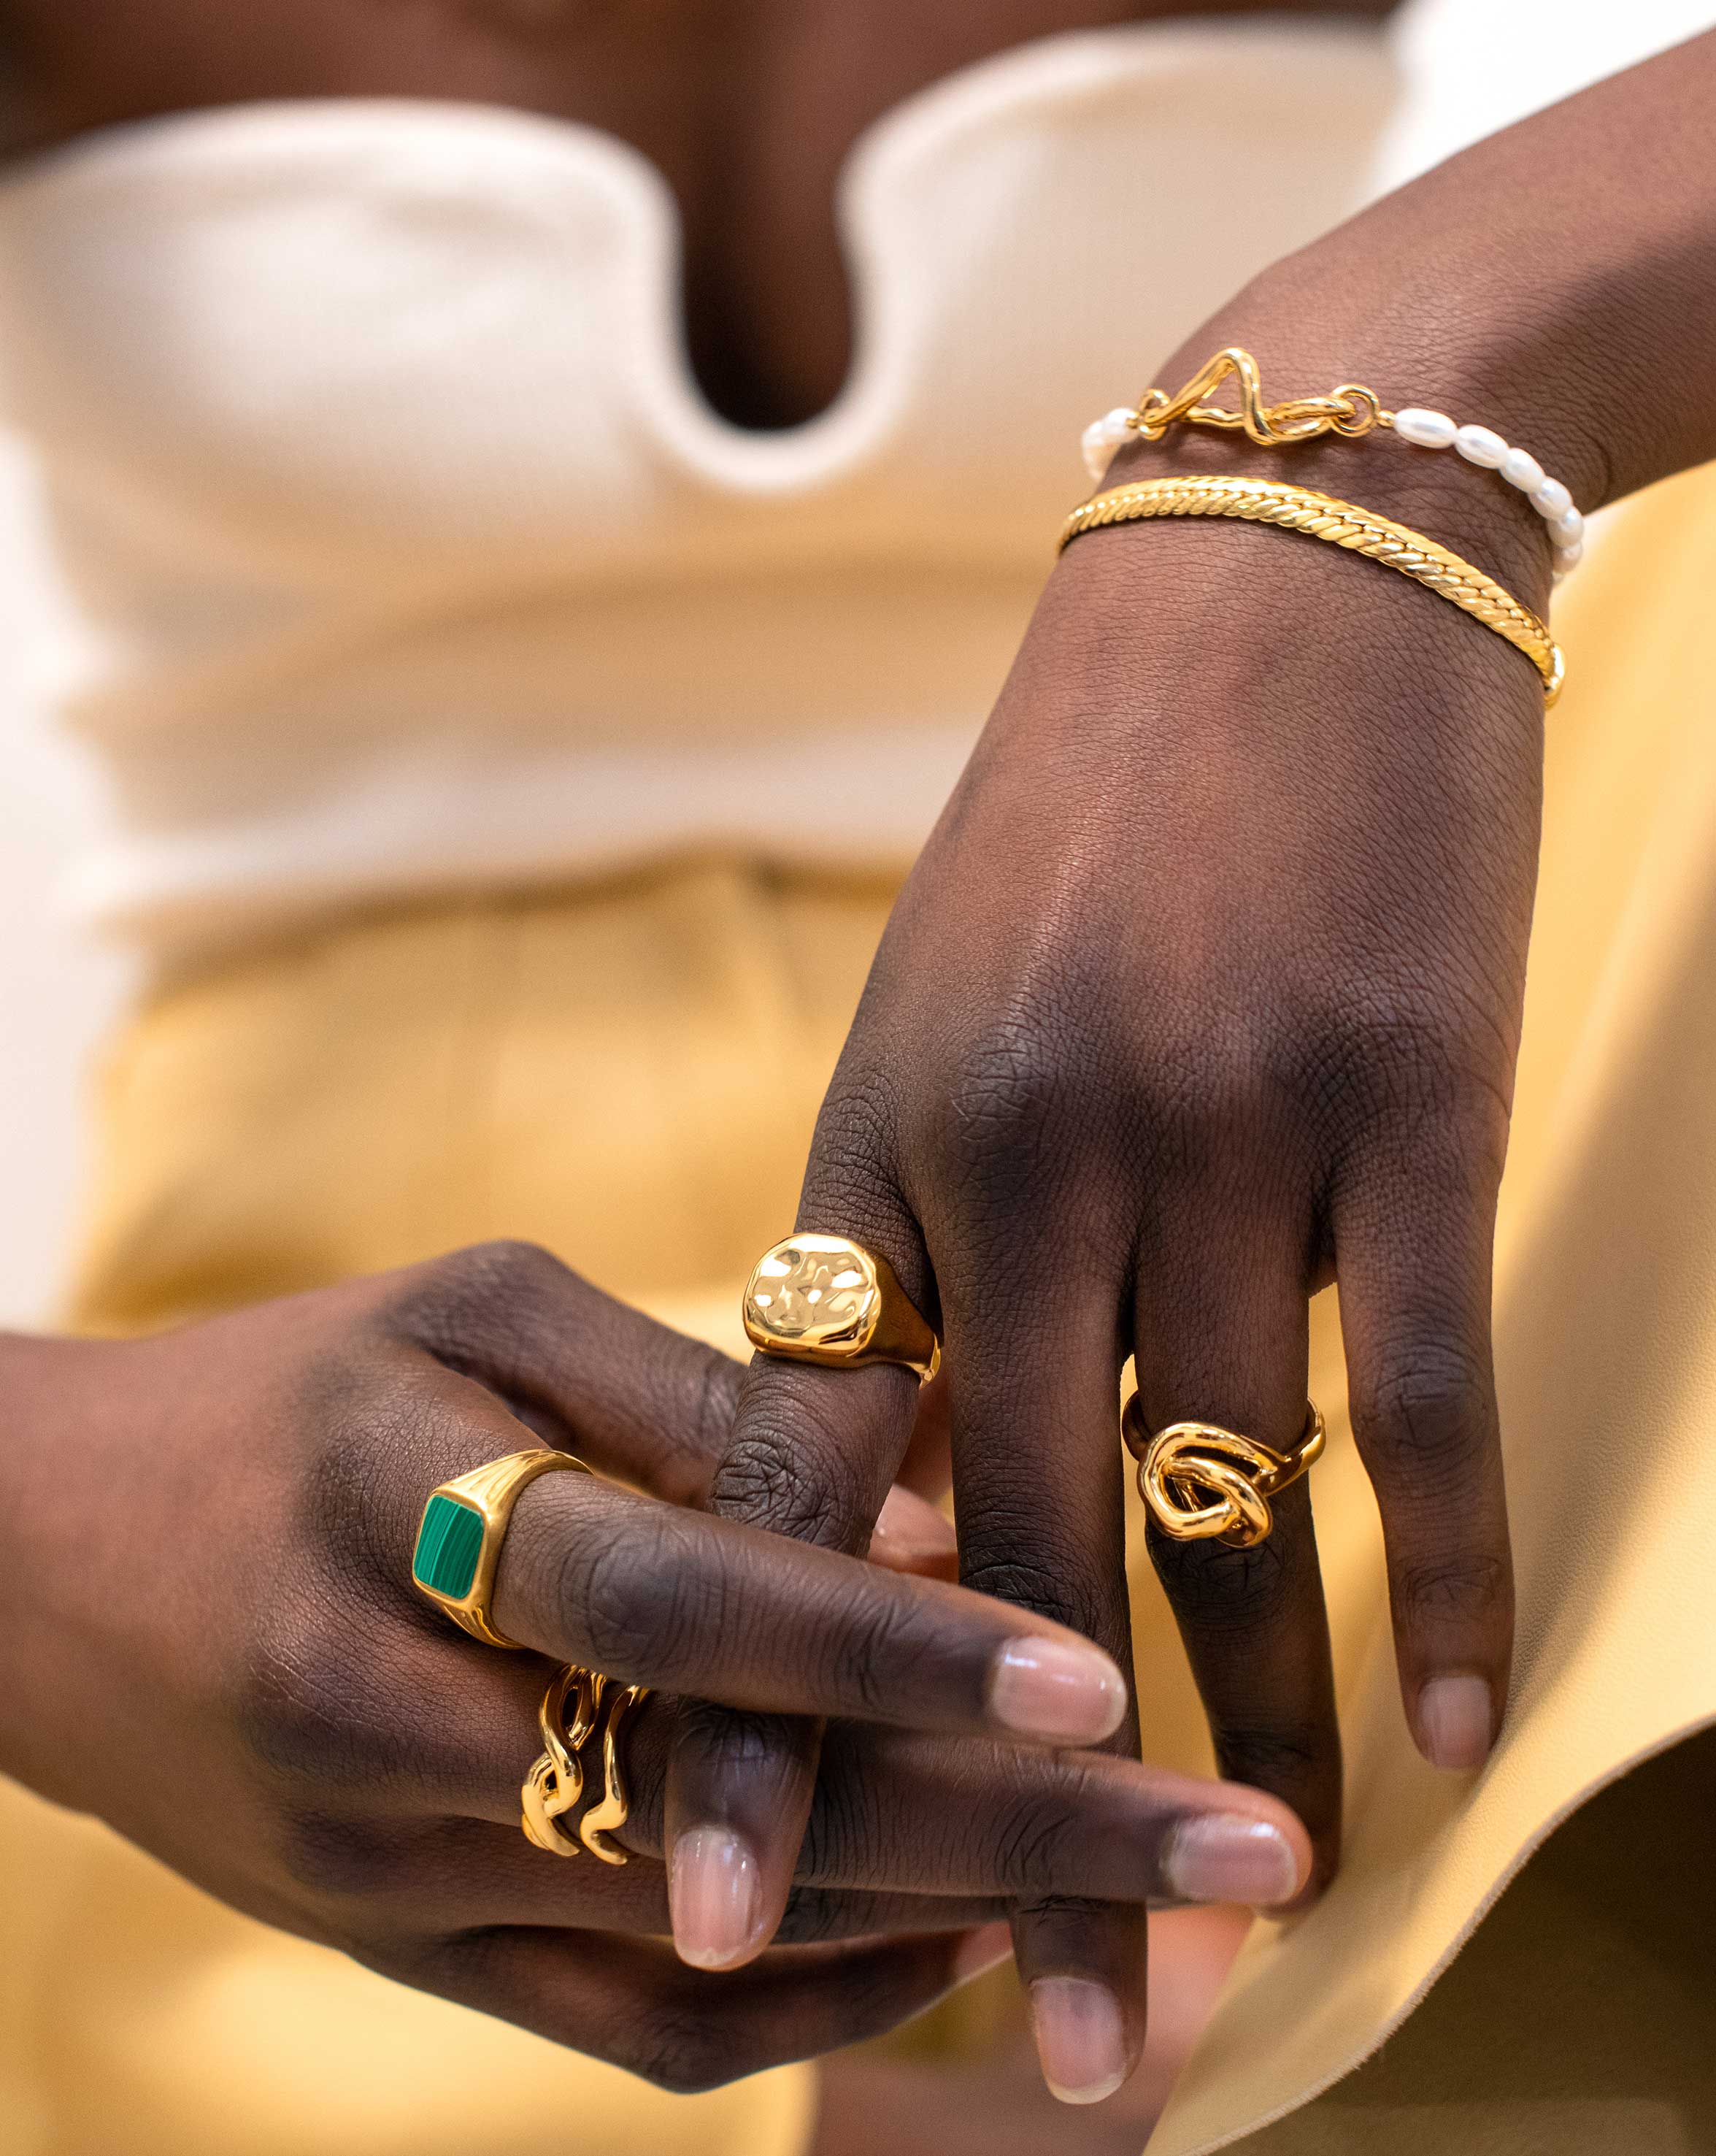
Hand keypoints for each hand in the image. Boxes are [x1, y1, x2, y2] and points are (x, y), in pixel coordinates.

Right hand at [0, 1241, 1307, 2091]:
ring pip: (717, 1955)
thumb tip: (929, 1472)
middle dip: (1018, 1844)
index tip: (1105, 1678)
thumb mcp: (467, 1311)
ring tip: (1169, 1921)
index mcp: (405, 1516)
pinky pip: (633, 2028)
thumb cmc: (287, 1387)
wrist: (42, 1565)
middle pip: (747, 1817)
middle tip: (1255, 1852)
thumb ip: (683, 1392)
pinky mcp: (401, 1960)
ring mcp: (394, 1883)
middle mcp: (396, 1731)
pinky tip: (962, 1940)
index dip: (895, 1640)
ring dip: (952, 1936)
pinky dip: (818, 1998)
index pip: (686, 1602)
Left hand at [675, 343, 1552, 2095]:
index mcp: (883, 1127)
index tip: (717, 1908)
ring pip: (1214, 1502)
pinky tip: (1448, 1732)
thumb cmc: (1100, 802)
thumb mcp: (946, 995)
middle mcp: (1026, 1146)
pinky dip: (1437, 1572)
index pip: (794, 1476)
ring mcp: (1217, 1122)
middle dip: (998, 1802)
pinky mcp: (1399, 1095)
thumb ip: (916, 1219)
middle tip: (1047, 2034)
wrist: (1282, 568)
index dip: (754, 1705)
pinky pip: (1409, 1390)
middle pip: (993, 1542)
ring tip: (1244, 1928)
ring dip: (1241, 1731)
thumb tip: (893, 1455)